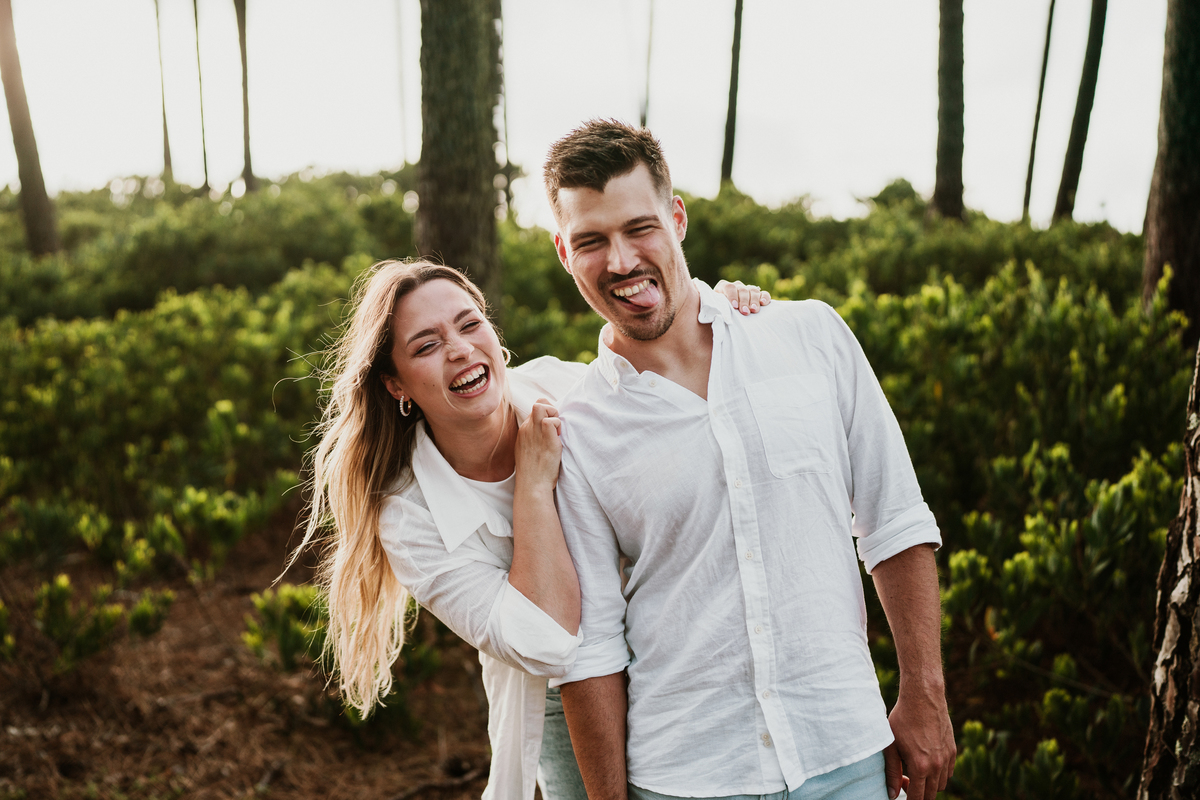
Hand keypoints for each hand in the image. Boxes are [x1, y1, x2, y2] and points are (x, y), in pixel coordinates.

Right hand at [515, 398, 562, 490]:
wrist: (532, 485)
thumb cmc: (533, 472)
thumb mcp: (527, 452)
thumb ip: (532, 440)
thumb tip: (544, 434)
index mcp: (523, 431)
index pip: (534, 410)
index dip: (546, 413)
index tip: (551, 426)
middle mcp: (527, 429)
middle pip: (537, 403)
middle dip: (550, 408)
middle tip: (556, 425)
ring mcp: (535, 434)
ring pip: (541, 406)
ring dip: (554, 414)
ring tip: (557, 431)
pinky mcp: (546, 440)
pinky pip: (550, 421)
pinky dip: (558, 425)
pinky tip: (558, 438)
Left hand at [715, 279, 771, 314]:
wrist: (725, 315)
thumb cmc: (717, 313)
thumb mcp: (713, 309)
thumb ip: (714, 309)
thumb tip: (714, 315)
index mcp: (724, 287)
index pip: (729, 287)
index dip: (732, 296)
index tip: (734, 306)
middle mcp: (736, 286)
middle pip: (742, 290)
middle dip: (744, 301)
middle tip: (745, 312)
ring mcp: (747, 289)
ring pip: (753, 290)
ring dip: (754, 300)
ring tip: (754, 310)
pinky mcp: (757, 295)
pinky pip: (763, 293)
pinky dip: (765, 297)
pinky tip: (763, 303)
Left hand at [883, 683, 955, 799]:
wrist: (923, 698)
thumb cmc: (902, 719)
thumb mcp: (891, 745)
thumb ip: (892, 772)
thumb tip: (891, 794)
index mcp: (920, 766)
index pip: (918, 798)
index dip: (909, 799)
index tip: (901, 790)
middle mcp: (937, 766)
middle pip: (931, 795)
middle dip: (919, 793)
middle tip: (905, 779)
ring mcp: (947, 758)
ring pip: (942, 784)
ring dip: (930, 784)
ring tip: (915, 769)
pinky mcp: (953, 750)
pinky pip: (949, 772)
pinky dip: (940, 773)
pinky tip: (927, 761)